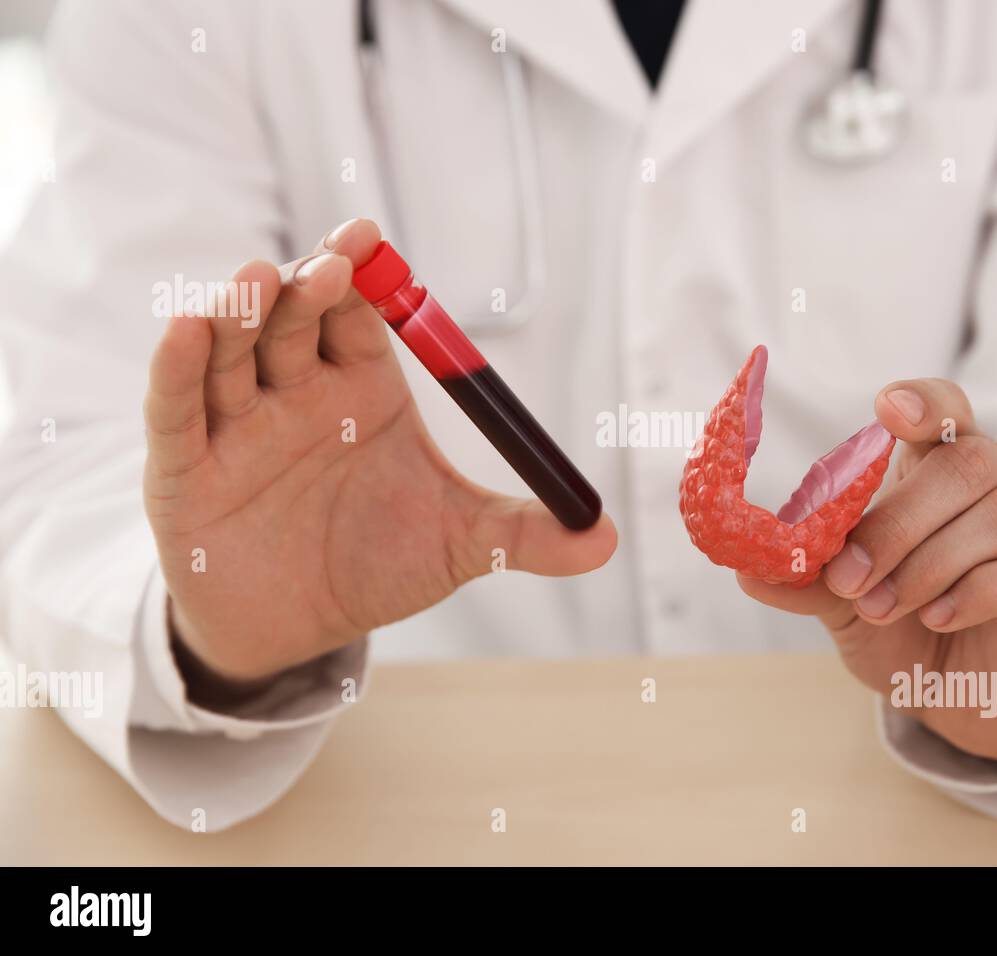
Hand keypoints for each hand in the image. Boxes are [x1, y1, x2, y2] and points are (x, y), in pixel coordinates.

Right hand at [144, 219, 615, 682]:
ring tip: (258, 283)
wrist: (297, 629)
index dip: (364, 277)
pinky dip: (178, 367)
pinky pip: (177, 407)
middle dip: (308, 286)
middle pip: (295, 318)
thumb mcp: (459, 546)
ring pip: (231, 350)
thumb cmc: (376, 565)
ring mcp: (236, 424)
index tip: (372, 241)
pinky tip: (188, 330)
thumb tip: (606, 538)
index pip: (359, 315)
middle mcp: (296, 393)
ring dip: (240, 312)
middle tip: (332, 266)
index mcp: (361, 390)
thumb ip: (525, 537)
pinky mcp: (183, 466)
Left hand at [737, 379, 996, 759]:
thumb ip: (808, 582)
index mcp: (944, 466)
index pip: (944, 408)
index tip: (886, 410)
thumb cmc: (906, 632)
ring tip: (887, 608)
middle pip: (964, 465)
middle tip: (851, 580)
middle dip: (897, 523)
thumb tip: (748, 570)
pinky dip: (978, 592)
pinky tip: (942, 618)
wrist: (963, 703)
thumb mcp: (846, 606)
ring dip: (930, 564)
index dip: (922, 400)